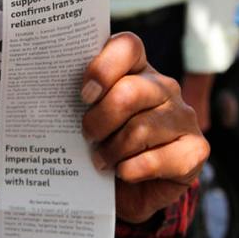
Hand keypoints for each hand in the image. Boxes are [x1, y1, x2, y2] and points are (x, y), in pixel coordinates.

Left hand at [81, 33, 209, 223]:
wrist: (126, 191)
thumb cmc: (101, 145)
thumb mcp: (85, 119)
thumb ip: (75, 102)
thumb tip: (42, 100)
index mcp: (135, 70)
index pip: (127, 46)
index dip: (104, 67)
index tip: (84, 94)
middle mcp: (163, 87)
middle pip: (129, 91)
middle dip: (99, 120)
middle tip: (87, 136)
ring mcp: (183, 116)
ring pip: (141, 129)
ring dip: (112, 150)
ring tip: (100, 160)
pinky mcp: (196, 149)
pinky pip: (160, 159)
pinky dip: (133, 170)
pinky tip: (123, 173)